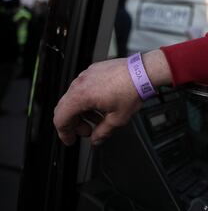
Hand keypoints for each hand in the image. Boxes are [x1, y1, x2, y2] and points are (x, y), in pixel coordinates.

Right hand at [53, 50, 171, 145]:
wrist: (142, 72)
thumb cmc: (131, 91)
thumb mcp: (118, 119)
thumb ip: (103, 132)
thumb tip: (96, 139)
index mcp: (81, 96)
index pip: (60, 118)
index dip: (64, 133)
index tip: (70, 140)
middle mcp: (79, 84)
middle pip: (65, 107)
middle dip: (74, 123)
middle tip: (87, 131)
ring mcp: (86, 75)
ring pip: (74, 97)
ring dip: (82, 112)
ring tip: (97, 119)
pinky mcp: (93, 70)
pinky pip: (83, 87)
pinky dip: (87, 99)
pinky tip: (101, 105)